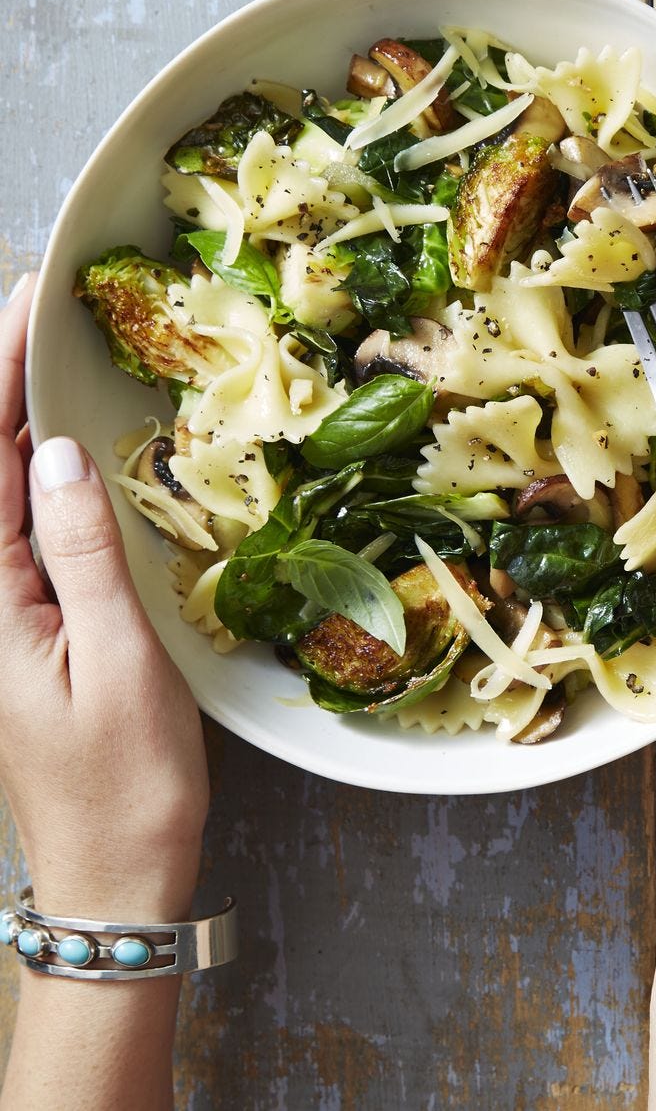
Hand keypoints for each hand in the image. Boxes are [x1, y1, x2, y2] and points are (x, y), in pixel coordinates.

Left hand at [0, 278, 208, 922]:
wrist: (113, 873)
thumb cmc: (123, 784)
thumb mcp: (117, 664)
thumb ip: (83, 554)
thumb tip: (61, 453)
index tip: (26, 305)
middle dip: (2, 380)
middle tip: (38, 302)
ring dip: (17, 418)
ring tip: (45, 346)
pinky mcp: (25, 625)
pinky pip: (23, 528)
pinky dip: (37, 471)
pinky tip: (62, 442)